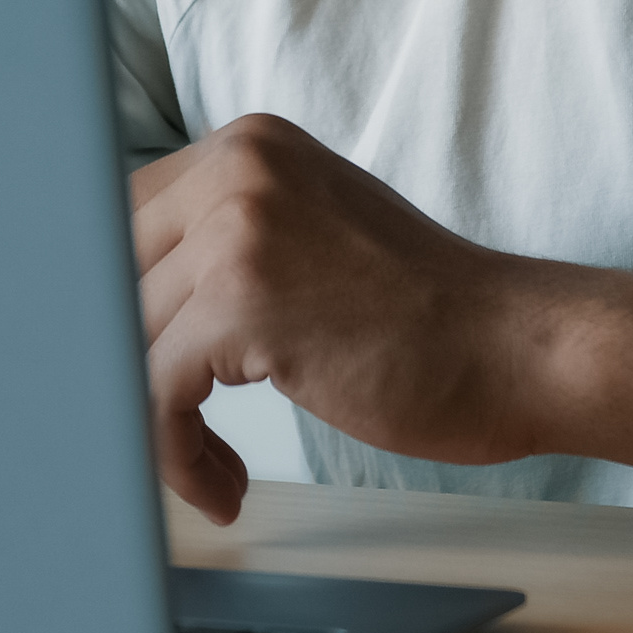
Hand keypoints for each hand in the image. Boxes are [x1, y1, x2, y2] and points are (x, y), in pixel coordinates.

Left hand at [129, 114, 562, 522]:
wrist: (523, 348)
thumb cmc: (430, 317)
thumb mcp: (317, 237)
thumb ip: (228, 243)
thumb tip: (126, 305)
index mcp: (250, 144)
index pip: (120, 217)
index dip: (112, 304)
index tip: (122, 371)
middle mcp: (237, 169)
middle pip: (109, 276)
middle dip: (125, 365)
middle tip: (158, 429)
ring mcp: (238, 230)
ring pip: (125, 340)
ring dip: (156, 423)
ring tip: (209, 468)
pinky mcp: (243, 305)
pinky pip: (154, 394)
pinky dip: (177, 457)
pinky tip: (223, 487)